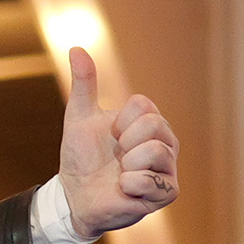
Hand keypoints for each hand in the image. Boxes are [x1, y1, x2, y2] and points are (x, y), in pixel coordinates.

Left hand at [55, 48, 176, 238]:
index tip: (111, 136)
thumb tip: (76, 47)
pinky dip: (130, 184)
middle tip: (116, 157)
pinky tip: (124, 188)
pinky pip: (153, 180)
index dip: (119, 121)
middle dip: (124, 142)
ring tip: (120, 173)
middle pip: (153, 125)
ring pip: (156, 151)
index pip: (143, 106)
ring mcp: (168, 168)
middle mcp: (165, 143)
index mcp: (149, 122)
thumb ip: (84, 84)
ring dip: (127, 164)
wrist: (74, 196)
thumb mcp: (79, 118)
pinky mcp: (166, 194)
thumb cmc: (81, 157)